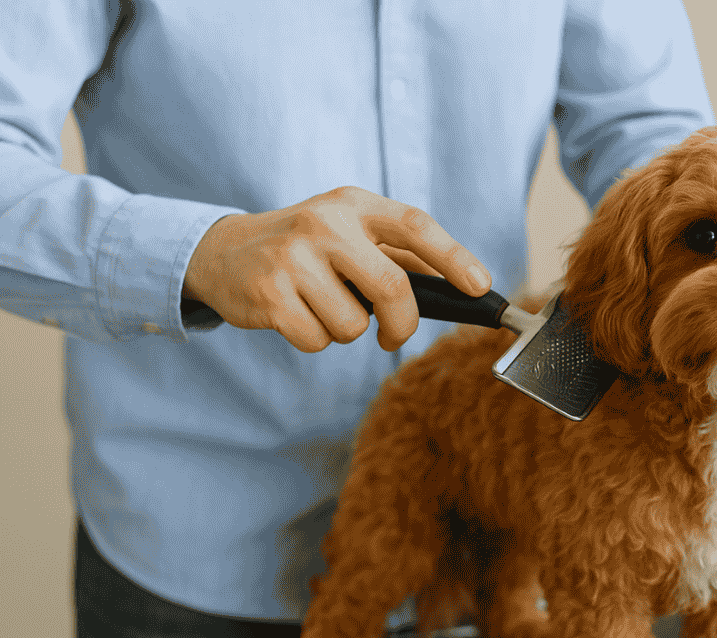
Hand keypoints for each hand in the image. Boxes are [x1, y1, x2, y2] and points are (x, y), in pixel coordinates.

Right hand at [183, 186, 490, 351]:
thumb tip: (462, 283)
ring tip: (322, 308)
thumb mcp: (349, 234)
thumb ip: (399, 255)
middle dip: (402, 324)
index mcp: (353, 204)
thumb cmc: (305, 248)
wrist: (223, 253)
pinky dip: (316, 340)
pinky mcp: (269, 294)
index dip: (454, 257)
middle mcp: (325, 224)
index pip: (415, 225)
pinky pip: (318, 340)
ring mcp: (294, 258)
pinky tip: (297, 316)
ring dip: (346, 331)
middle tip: (393, 334)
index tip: (480, 287)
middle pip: (393, 288)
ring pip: (353, 325)